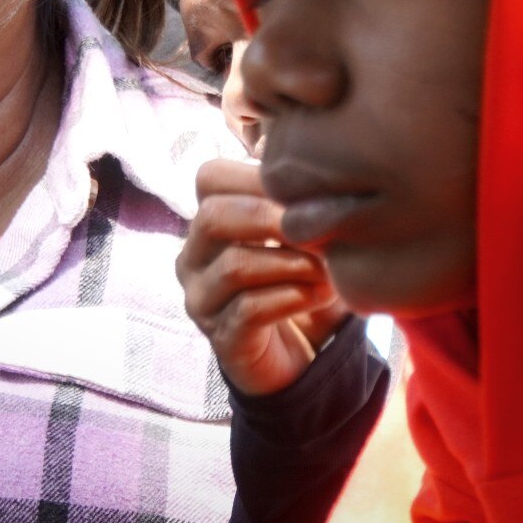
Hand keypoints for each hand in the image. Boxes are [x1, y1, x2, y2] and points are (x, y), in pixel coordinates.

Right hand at [178, 158, 351, 396]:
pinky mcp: (222, 339)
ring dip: (292, 263)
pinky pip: (250, 309)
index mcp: (208, 223)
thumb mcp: (304, 237)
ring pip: (235, 265)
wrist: (300, 357)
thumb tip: (309, 165)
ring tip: (329, 270)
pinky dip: (293, 297)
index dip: (257, 176)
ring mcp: (202, 301)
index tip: (305, 190)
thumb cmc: (301, 284)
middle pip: (213, 216)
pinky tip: (320, 295)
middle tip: (319, 228)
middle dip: (271, 218)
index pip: (210, 178)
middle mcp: (193, 259)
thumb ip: (299, 201)